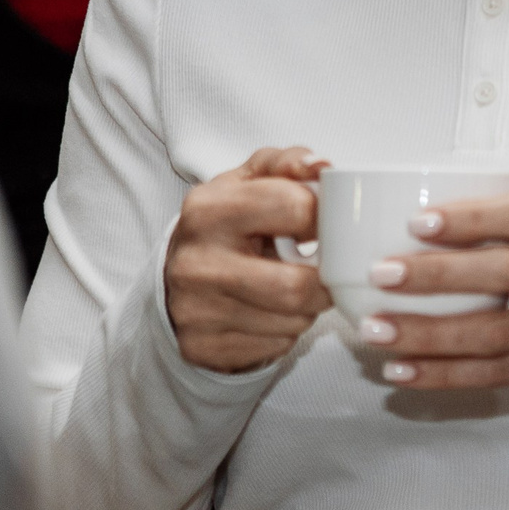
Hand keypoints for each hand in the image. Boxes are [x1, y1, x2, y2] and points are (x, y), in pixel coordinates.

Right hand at [164, 146, 329, 372]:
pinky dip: (287, 331)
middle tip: (330, 271)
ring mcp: (194, 310)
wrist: (178, 274)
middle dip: (326, 281)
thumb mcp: (251, 179)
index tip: (330, 225)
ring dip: (309, 308)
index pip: (293, 207)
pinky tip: (275, 313)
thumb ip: (288, 163)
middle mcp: (195, 262)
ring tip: (298, 288)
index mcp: (208, 208)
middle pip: (296, 285)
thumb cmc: (229, 221)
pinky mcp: (200, 346)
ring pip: (290, 321)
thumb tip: (322, 166)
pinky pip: (273, 346)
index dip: (326, 217)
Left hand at [358, 193, 508, 390]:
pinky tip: (403, 371)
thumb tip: (420, 213)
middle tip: (382, 274)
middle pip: (506, 274)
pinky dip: (444, 375)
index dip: (473, 218)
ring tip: (376, 330)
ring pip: (493, 335)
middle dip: (437, 275)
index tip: (418, 221)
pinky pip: (494, 376)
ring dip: (428, 335)